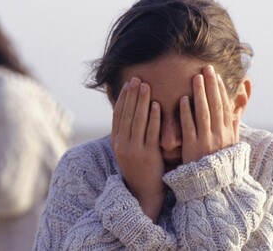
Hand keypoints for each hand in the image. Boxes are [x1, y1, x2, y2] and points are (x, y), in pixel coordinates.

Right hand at [111, 77, 163, 221]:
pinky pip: (150, 132)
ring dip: (141, 101)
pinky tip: (157, 105)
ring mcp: (134, 150)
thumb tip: (130, 113)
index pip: (117, 115)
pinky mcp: (147, 155)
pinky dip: (153, 117)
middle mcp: (122, 144)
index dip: (123, 98)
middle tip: (137, 78)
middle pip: (127, 114)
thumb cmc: (138, 169)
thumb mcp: (127, 150)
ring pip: (137, 120)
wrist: (143, 193)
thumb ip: (128, 133)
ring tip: (146, 86)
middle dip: (132, 95)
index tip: (128, 84)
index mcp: (116, 142)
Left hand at [180, 65, 237, 163]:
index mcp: (228, 134)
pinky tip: (183, 99)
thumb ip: (233, 129)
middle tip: (207, 68)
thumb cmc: (219, 166)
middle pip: (216, 106)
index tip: (216, 76)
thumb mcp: (231, 147)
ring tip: (196, 78)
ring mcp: (206, 142)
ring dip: (200, 94)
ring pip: (203, 113)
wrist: (212, 189)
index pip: (225, 107)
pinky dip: (186, 113)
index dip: (221, 90)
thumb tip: (236, 112)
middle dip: (212, 86)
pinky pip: (190, 127)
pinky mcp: (193, 148)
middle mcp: (219, 136)